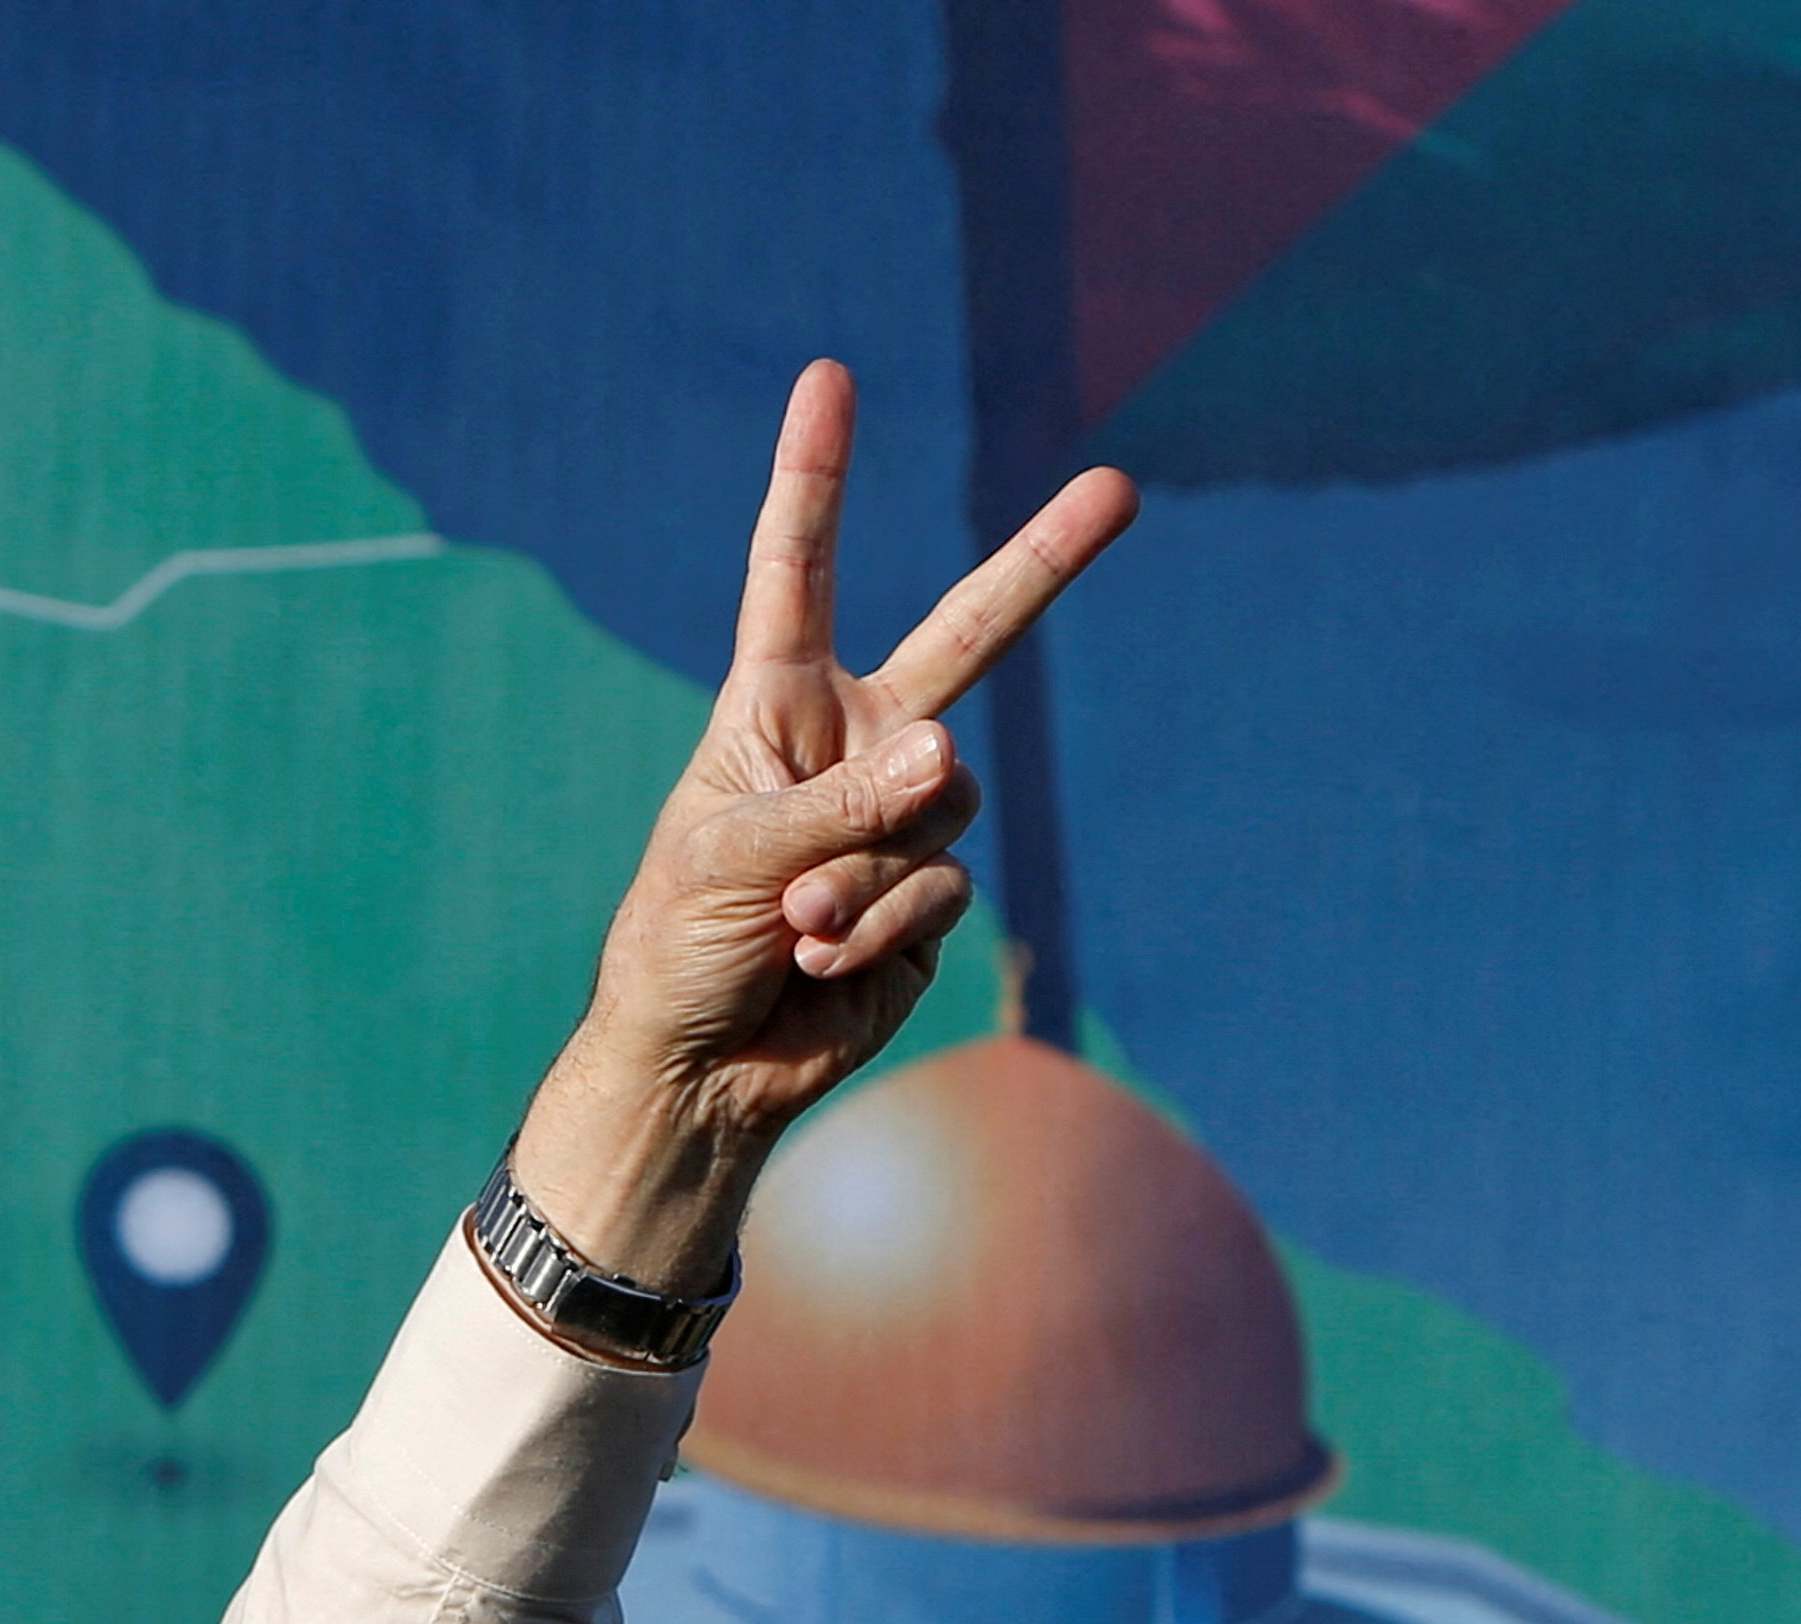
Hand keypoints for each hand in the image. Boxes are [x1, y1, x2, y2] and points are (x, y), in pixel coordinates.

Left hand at [511, 362, 1135, 1292]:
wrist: (699, 1068)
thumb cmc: (678, 949)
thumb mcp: (731, 862)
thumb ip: (837, 806)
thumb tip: (947, 755)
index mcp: (775, 708)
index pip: (797, 574)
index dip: (815, 477)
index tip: (827, 378)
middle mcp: (852, 744)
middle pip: (968, 636)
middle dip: (1044, 564)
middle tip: (1122, 487)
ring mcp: (899, 817)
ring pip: (942, 803)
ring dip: (862, 874)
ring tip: (790, 925)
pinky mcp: (930, 891)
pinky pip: (938, 884)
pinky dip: (877, 926)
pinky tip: (817, 963)